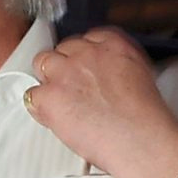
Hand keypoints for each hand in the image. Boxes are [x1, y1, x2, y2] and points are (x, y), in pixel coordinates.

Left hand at [27, 27, 177, 177]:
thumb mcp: (142, 74)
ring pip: (42, 63)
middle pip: (62, 48)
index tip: (84, 68)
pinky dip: (40, 106)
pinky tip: (55, 117)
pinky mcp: (49, 96)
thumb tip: (104, 73)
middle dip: (65, 66)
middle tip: (73, 89)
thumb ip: (118, 64)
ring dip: (49, 80)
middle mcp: (87, 53)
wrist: (139, 140)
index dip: (82, 55)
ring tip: (62, 101)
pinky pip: (32, 94)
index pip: (87, 37)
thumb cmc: (145, 116)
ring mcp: (65, 73)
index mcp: (114, 45)